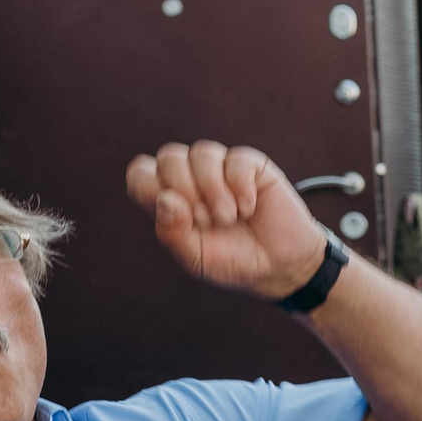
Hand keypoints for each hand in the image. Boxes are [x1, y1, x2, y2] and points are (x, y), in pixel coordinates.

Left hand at [124, 141, 329, 299]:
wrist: (280, 267)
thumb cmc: (234, 262)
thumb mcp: (195, 258)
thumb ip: (172, 232)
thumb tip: (166, 198)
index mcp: (171, 199)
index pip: (141, 173)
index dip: (151, 188)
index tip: (178, 216)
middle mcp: (193, 178)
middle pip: (169, 158)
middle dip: (187, 191)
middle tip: (207, 220)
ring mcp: (222, 169)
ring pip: (202, 153)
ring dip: (214, 190)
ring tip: (230, 217)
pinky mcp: (251, 166)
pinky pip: (236, 160)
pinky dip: (240, 188)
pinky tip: (249, 208)